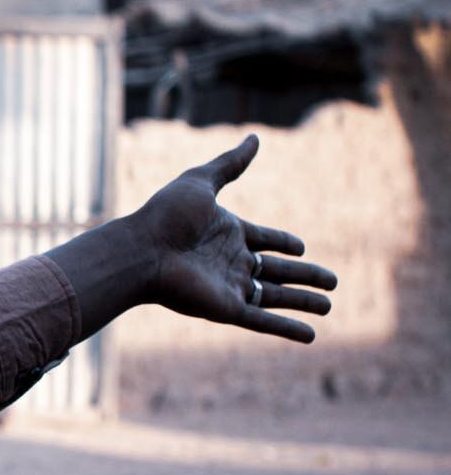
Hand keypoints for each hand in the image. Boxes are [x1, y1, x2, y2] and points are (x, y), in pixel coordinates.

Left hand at [136, 135, 336, 341]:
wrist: (141, 250)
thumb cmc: (165, 216)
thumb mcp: (202, 181)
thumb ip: (231, 164)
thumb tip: (255, 137)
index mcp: (228, 233)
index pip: (264, 240)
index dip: (283, 243)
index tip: (301, 248)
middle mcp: (231, 262)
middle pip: (277, 271)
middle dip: (305, 276)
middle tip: (332, 282)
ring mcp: (230, 287)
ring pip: (277, 297)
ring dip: (303, 302)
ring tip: (329, 305)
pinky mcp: (227, 308)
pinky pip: (264, 321)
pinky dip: (287, 329)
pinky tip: (311, 336)